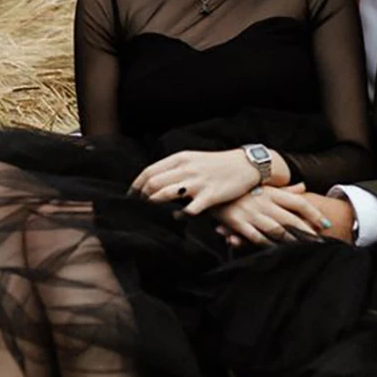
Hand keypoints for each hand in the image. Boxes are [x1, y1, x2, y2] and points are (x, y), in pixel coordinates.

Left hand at [130, 149, 260, 215]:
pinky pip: (189, 210)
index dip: (135, 186)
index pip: (149, 172)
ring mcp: (198, 182)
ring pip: (165, 194)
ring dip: (154, 206)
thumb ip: (175, 168)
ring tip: (152, 213)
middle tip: (137, 208)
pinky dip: (179, 215)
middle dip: (141, 198)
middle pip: (153, 183)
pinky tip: (177, 217)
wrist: (246, 165)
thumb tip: (154, 181)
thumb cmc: (217, 165)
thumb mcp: (194, 159)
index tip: (130, 197)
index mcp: (180, 158)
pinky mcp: (210, 195)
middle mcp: (186, 168)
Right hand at [210, 183, 332, 246]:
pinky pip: (256, 237)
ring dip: (291, 241)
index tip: (326, 224)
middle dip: (307, 232)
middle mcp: (264, 202)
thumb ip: (285, 190)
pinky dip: (267, 245)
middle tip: (320, 243)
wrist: (214, 186)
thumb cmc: (242, 188)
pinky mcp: (239, 223)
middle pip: (290, 219)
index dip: (313, 213)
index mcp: (272, 193)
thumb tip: (303, 187)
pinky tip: (276, 252)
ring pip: (276, 230)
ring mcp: (252, 213)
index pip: (298, 202)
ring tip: (303, 250)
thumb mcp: (265, 186)